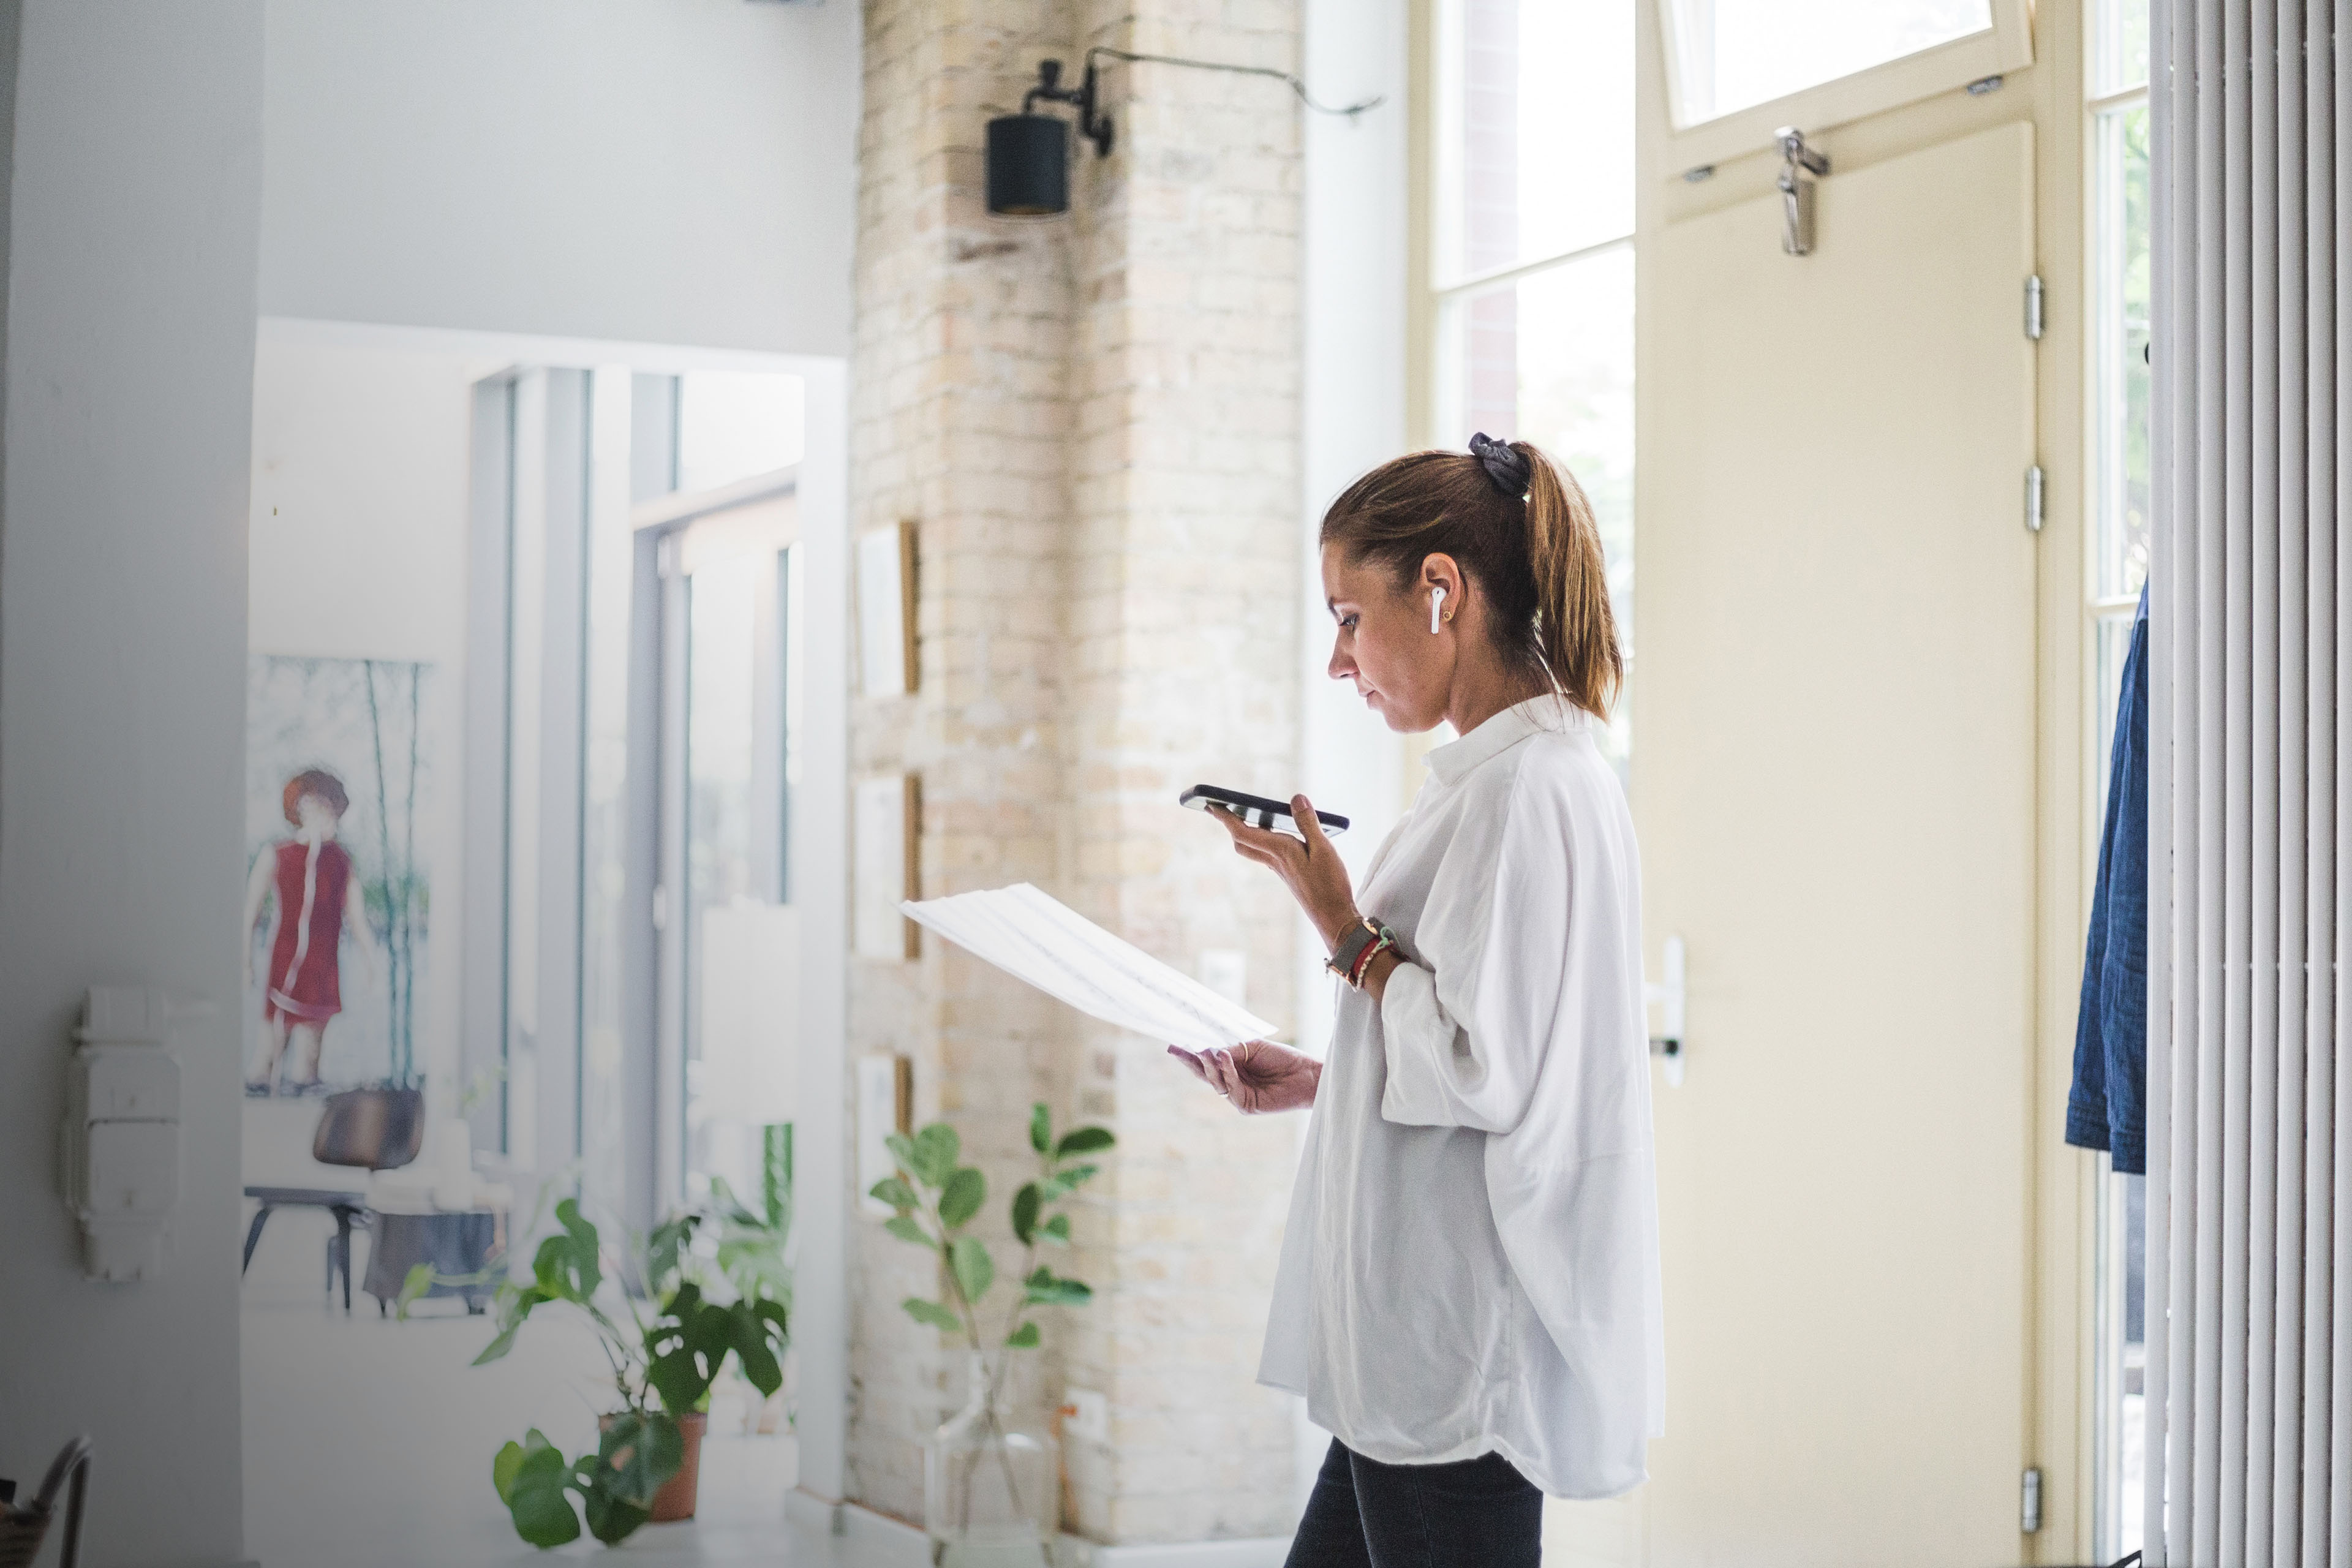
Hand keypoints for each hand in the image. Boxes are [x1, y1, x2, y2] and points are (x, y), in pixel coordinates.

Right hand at [1168, 1040, 1320, 1113]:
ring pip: (1215, 1082)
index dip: (1190, 1055)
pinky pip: (1231, 1089)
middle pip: (1205, 1074)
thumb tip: (1209, 1050)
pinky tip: (1224, 1057)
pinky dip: (1227, 1072)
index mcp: (1232, 1068)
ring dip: (1209, 1065)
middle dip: (1190, 1061)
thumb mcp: (1252, 1047)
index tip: (1173, 1044)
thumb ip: (1231, 1050)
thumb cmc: (1282, 1058)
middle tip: (1175, 1048)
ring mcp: (1238, 1096)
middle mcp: (1233, 1083)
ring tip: (1205, 1049)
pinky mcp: (1246, 1106)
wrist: (1306, 1073)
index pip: (1207, 1062)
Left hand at [1209, 795, 1358, 949]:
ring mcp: (1280, 869)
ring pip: (1253, 849)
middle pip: (1242, 842)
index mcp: (1280, 851)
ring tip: (1244, 815)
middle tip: (1219, 808)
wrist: (1333, 917)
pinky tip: (1275, 834)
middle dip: (1229, 825)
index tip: (1211, 805)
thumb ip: (1308, 823)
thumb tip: (1296, 798)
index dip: (1225, 818)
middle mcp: (1275, 860)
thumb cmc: (1330, 885)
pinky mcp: (1288, 874)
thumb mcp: (1323, 849)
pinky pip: (1267, 853)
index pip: (1243, 832)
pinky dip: (1263, 840)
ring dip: (1244, 832)